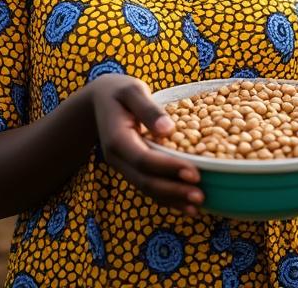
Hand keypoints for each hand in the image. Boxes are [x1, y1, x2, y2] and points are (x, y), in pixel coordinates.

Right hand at [86, 74, 202, 214]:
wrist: (97, 102)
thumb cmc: (119, 92)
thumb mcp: (132, 91)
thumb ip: (148, 108)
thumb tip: (168, 129)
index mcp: (117, 139)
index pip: (144, 159)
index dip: (169, 168)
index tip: (194, 173)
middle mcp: (118, 158)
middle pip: (145, 181)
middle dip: (173, 191)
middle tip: (200, 196)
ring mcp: (123, 166)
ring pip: (146, 189)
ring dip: (171, 200)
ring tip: (197, 207)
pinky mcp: (131, 168)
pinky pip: (148, 186)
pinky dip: (166, 197)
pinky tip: (185, 204)